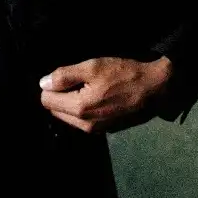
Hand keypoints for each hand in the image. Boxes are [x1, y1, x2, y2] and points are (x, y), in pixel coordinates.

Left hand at [39, 56, 173, 133]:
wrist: (154, 88)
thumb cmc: (124, 74)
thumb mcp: (93, 66)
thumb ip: (64, 75)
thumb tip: (43, 83)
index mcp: (79, 108)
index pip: (46, 100)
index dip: (52, 84)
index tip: (68, 75)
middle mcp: (84, 124)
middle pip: (54, 110)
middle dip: (61, 95)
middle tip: (80, 80)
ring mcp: (95, 130)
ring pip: (68, 116)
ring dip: (71, 103)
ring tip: (90, 88)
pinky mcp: (104, 130)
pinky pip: (82, 120)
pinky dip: (84, 109)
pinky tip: (99, 97)